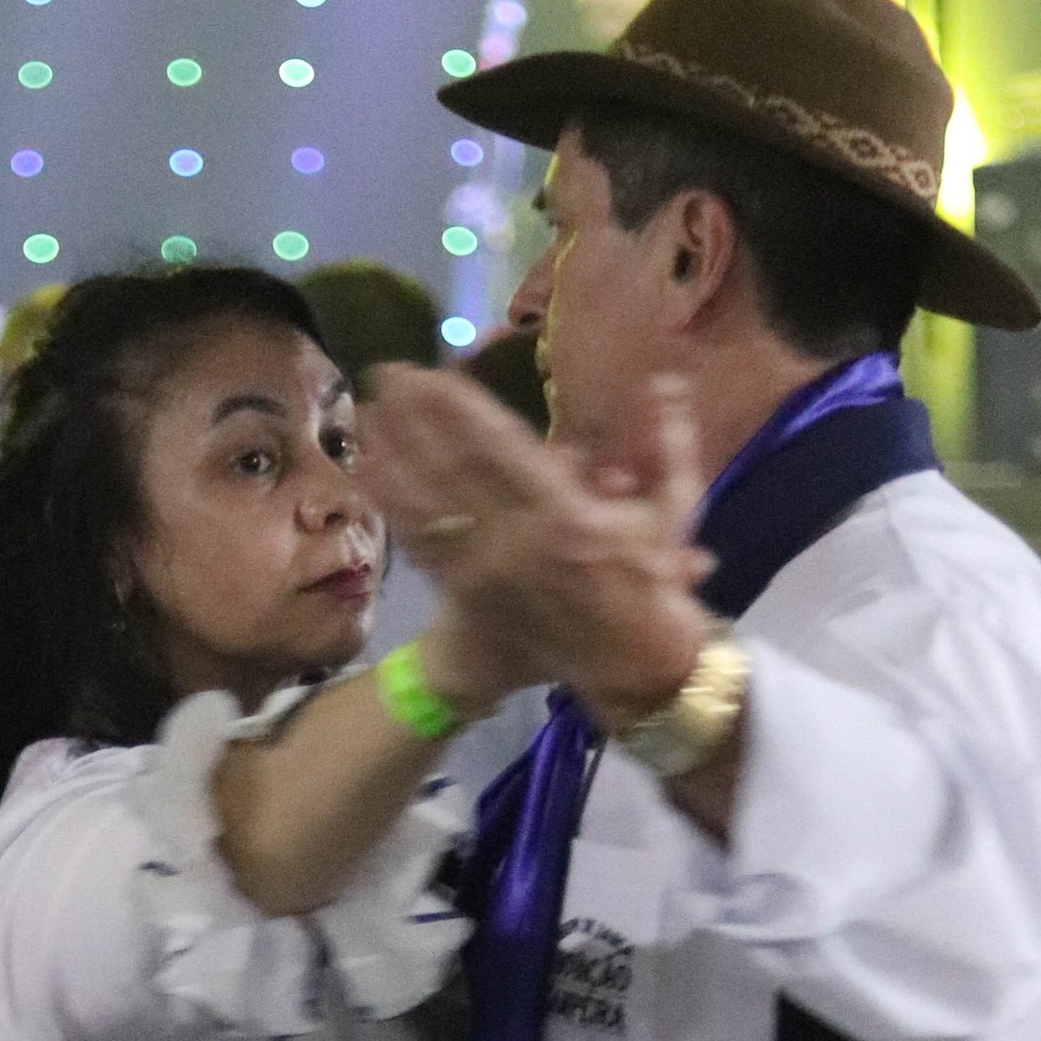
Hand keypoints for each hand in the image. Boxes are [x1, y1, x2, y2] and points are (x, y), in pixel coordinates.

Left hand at [361, 368, 715, 731]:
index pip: (496, 446)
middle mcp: (515, 540)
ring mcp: (488, 572)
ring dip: (391, 458)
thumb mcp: (676, 512)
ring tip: (364, 417)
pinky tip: (371, 476)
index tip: (427, 372)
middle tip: (381, 376)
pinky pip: (424, 545)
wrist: (633, 668)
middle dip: (412, 420)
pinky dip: (394, 507)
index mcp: (563, 512)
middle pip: (449, 467)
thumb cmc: (654, 587)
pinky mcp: (473, 596)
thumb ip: (670, 442)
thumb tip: (666, 382)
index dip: (455, 406)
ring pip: (426, 505)